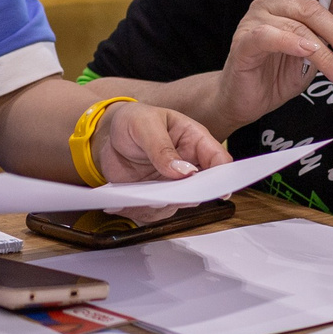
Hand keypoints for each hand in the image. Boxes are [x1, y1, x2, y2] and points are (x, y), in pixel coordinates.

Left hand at [93, 102, 229, 214]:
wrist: (109, 136)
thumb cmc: (133, 121)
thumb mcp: (144, 125)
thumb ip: (162, 147)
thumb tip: (184, 172)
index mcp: (194, 140)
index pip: (219, 159)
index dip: (223, 176)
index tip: (218, 190)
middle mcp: (189, 165)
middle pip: (203, 189)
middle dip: (189, 195)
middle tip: (170, 193)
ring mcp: (173, 183)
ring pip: (180, 205)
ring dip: (162, 205)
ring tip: (142, 196)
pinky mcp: (156, 196)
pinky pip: (157, 212)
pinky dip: (142, 211)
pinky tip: (127, 202)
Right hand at [210, 0, 332, 133]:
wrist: (248, 100)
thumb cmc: (278, 72)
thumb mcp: (314, 44)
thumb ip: (329, 15)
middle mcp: (270, 4)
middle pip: (309, 6)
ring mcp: (254, 21)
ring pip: (297, 27)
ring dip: (326, 54)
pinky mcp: (243, 42)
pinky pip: (269, 36)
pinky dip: (292, 43)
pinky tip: (308, 53)